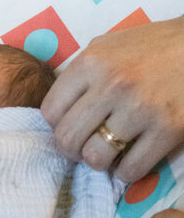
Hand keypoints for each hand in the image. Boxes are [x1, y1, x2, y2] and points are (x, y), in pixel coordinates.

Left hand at [41, 18, 183, 181]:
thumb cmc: (148, 46)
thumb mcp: (104, 47)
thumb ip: (80, 73)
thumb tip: (59, 106)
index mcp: (90, 62)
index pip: (51, 111)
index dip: (56, 125)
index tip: (67, 126)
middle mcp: (111, 85)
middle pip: (67, 138)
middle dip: (70, 150)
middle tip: (82, 147)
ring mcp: (139, 109)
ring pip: (95, 158)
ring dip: (97, 161)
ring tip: (106, 153)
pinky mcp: (167, 130)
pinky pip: (131, 169)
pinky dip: (126, 171)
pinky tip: (129, 159)